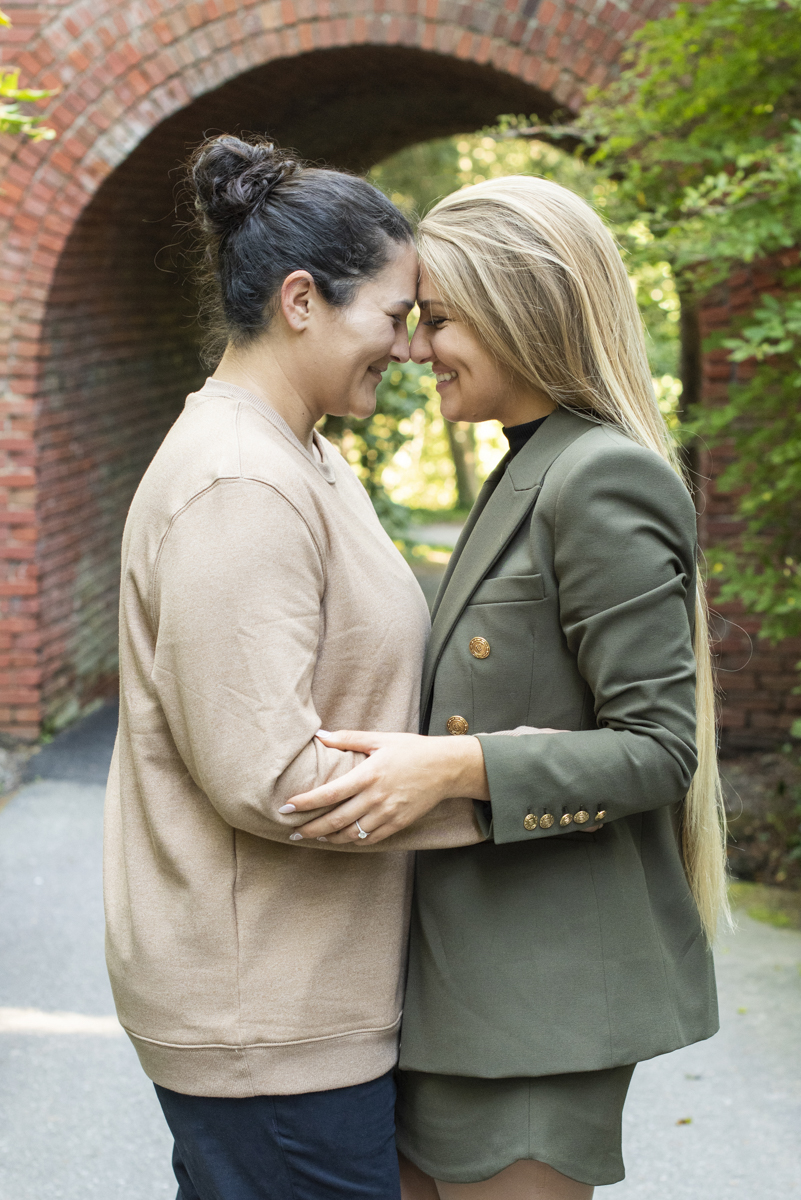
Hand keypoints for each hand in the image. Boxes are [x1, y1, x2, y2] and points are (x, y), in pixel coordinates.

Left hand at [281, 730, 487, 844]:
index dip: (305, 803)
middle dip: (310, 829)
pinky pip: (370, 839)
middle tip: (292, 833)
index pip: (329, 794)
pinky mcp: (399, 823)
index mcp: (369, 774)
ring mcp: (388, 814)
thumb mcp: (380, 739)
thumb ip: (348, 739)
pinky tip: (342, 839)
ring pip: (351, 834)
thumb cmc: (412, 749)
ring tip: (313, 837)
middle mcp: (376, 797)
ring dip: (328, 838)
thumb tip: (320, 736)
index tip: (286, 808)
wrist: (447, 767)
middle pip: (335, 820)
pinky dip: (353, 841)